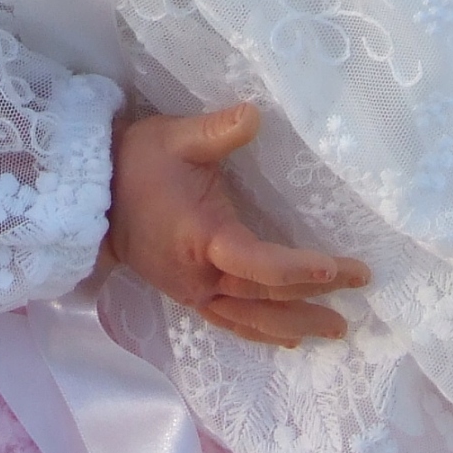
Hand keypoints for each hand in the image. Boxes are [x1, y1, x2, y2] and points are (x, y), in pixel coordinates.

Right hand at [104, 103, 371, 346]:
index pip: (259, 264)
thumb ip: (218, 130)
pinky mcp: (187, 295)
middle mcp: (200, 275)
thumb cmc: (137, 161)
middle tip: (359, 287)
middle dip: (314, 294)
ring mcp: (192, 291)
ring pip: (251, 319)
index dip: (299, 269)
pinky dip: (262, 332)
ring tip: (336, 329)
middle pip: (265, 296)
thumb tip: (257, 114)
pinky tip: (287, 339)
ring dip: (294, 324)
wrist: (93, 197)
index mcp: (202, 237)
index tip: (338, 268)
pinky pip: (230, 322)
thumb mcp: (177, 137)